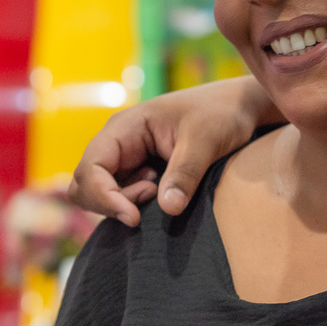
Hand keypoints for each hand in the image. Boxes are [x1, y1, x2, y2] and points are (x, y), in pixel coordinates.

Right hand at [68, 76, 282, 225]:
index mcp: (123, 128)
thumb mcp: (206, 140)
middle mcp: (118, 144)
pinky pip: (124, 198)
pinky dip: (139, 205)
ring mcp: (127, 160)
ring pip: (104, 196)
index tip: (134, 217)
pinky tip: (168, 194)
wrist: (239, 108)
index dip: (103, 197)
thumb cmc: (221, 114)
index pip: (90, 169)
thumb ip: (185, 173)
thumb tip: (168, 208)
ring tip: (166, 191)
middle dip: (112, 202)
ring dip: (128, 204)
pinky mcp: (141, 173)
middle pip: (86, 186)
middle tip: (154, 196)